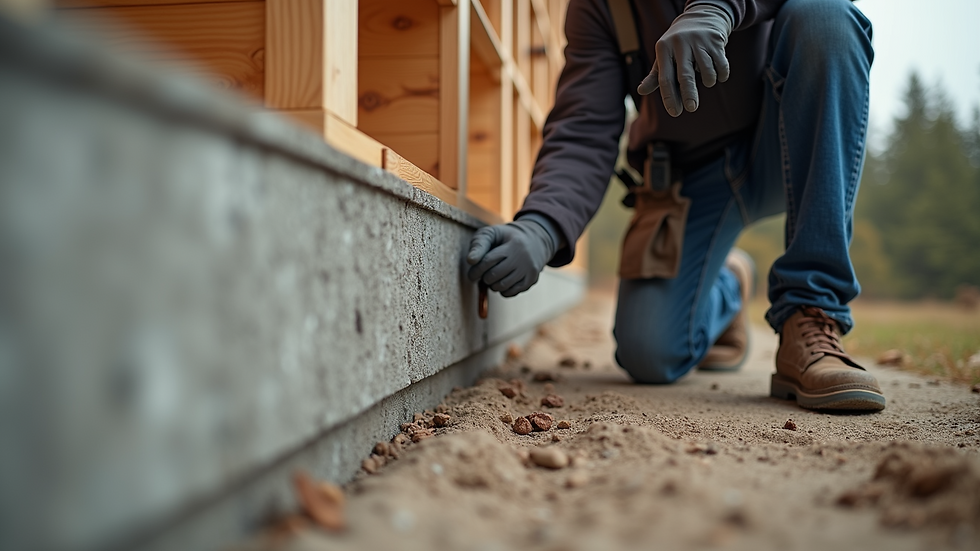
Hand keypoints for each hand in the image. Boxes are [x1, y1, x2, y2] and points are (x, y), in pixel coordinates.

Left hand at [465, 218, 557, 296]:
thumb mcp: (492, 233)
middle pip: (494, 275)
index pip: (488, 261)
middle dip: (484, 277)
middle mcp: (524, 258)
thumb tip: (470, 261)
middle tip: (484, 274)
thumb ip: (479, 244)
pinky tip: (502, 281)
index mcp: (513, 244)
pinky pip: (511, 292)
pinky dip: (502, 290)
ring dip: (492, 285)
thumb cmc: (505, 238)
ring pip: (502, 286)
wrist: (535, 241)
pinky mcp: (532, 280)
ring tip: (492, 277)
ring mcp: (530, 270)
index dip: (476, 270)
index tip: (472, 274)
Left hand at [637, 2, 732, 116]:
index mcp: (664, 48)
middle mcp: (680, 43)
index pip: (665, 78)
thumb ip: (655, 75)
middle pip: (685, 76)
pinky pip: (721, 66)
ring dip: (709, 81)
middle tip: (692, 108)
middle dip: (689, 95)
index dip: (669, 97)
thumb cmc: (678, 45)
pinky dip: (721, 75)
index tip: (675, 112)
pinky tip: (718, 74)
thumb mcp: (664, 56)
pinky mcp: (715, 40)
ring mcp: (699, 41)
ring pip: (707, 72)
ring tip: (706, 79)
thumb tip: (640, 91)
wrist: (700, 17)